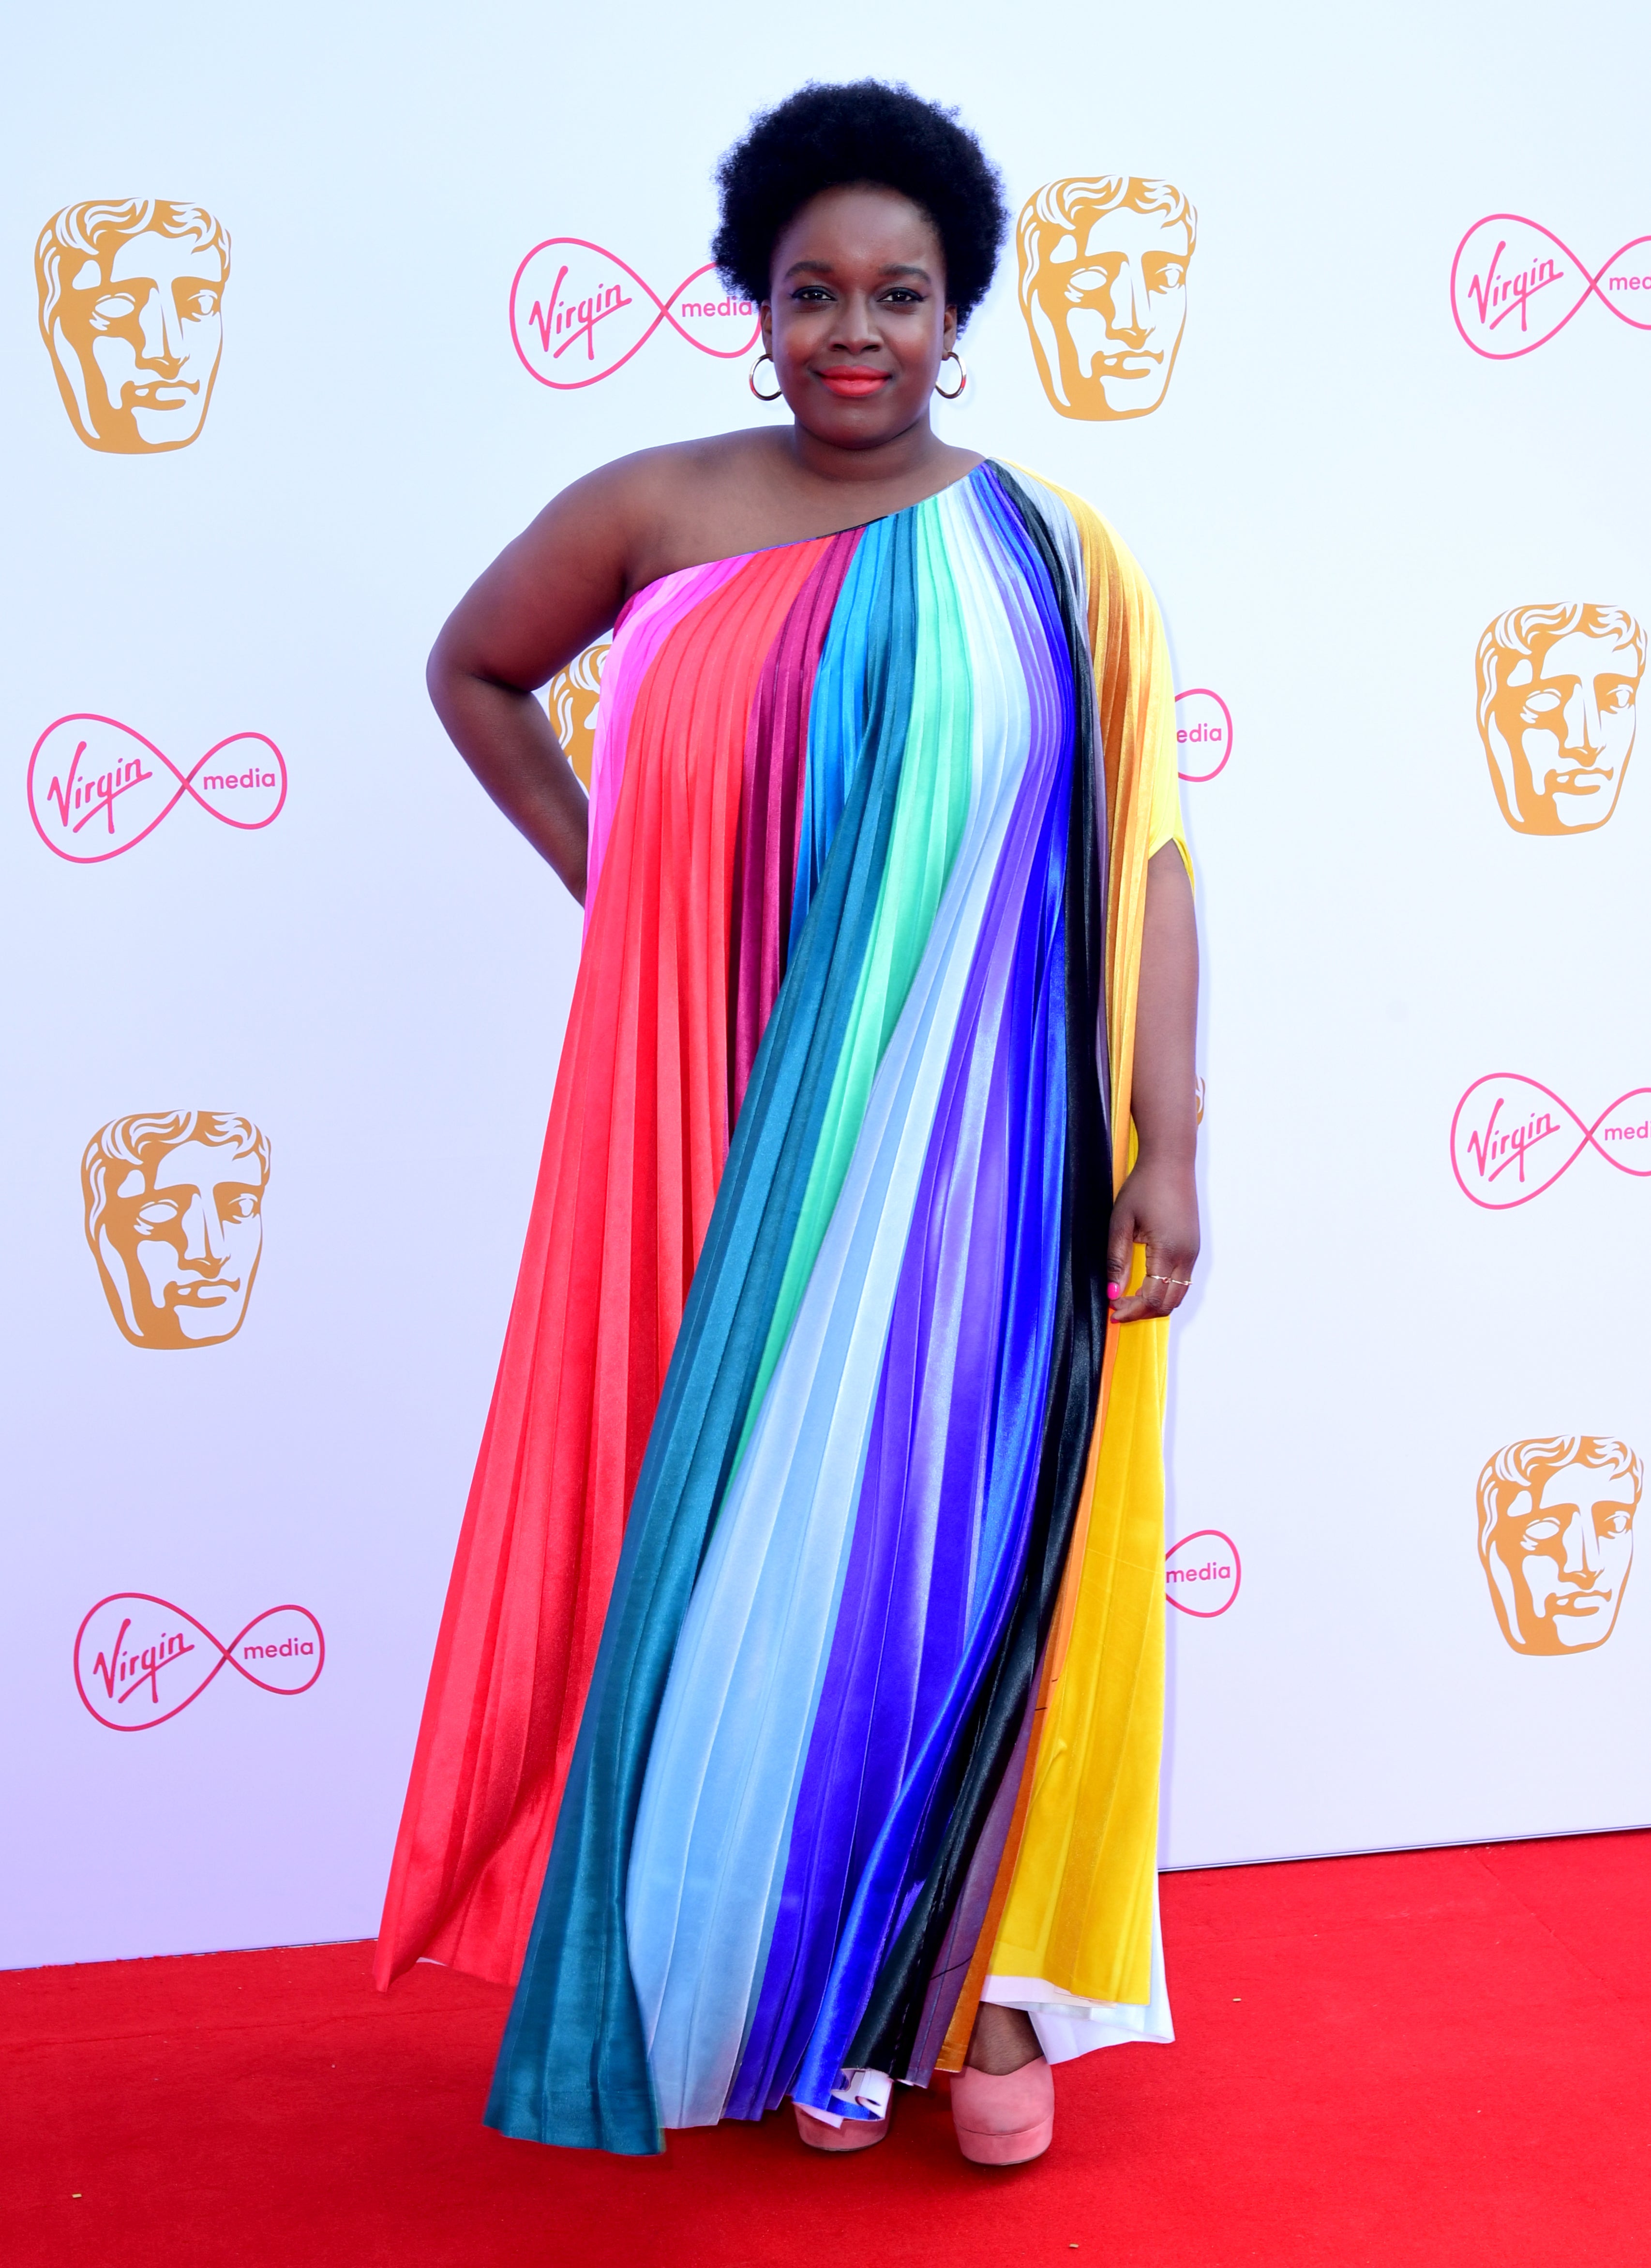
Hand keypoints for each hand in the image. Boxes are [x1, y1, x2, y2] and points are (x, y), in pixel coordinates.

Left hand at [1107, 1153, 1198, 1323]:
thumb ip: (1117, 1260)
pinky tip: (1144, 1285)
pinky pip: (1182, 1281)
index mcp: (1168, 1251)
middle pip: (1169, 1304)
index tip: (1112, 1310)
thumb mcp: (1121, 1223)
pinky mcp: (1193, 1247)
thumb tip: (1112, 1292)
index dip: (1131, 1309)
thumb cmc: (1144, 1187)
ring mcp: (1193, 1253)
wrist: (1170, 1162)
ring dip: (1155, 1303)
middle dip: (1143, 1312)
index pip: (1153, 1299)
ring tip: (1128, 1299)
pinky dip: (1164, 1290)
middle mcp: (1186, 1256)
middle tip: (1118, 1309)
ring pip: (1178, 1295)